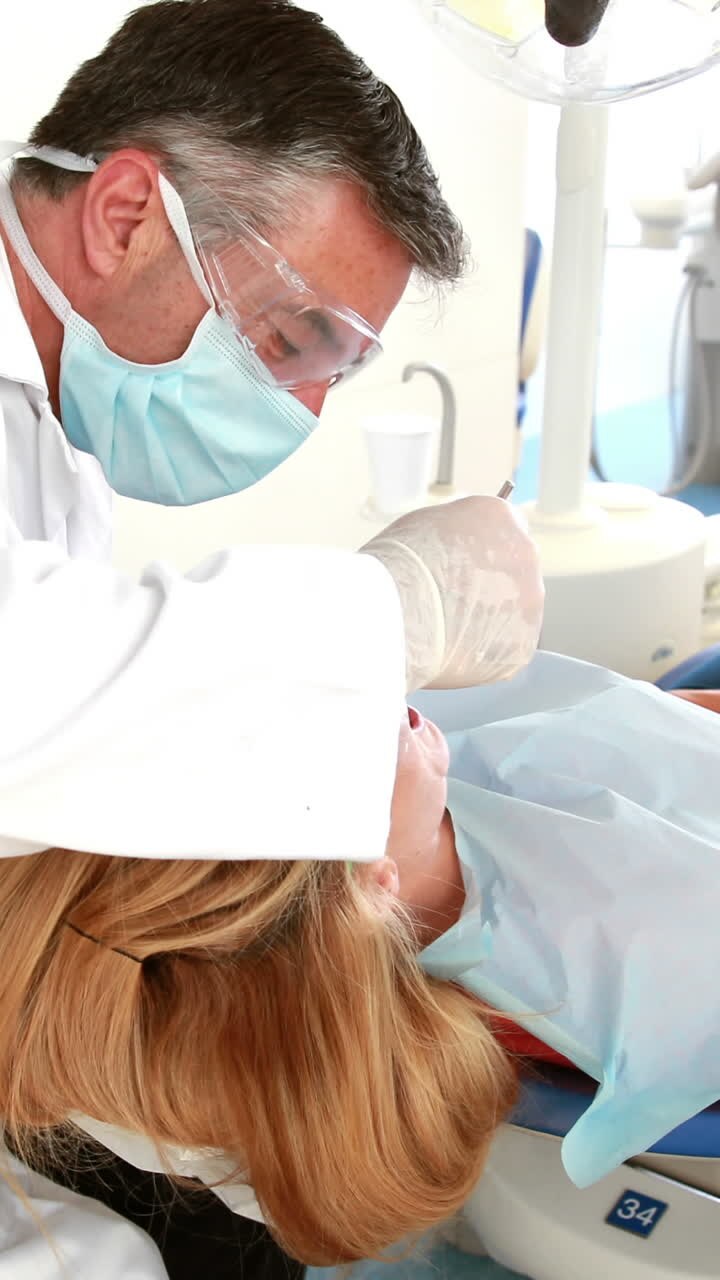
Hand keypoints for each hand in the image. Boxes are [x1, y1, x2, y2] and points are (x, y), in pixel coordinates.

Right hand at [362, 495, 543, 690]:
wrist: (398, 611)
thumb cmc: (398, 566)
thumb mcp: (425, 525)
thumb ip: (455, 533)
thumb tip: (455, 547)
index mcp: (501, 518)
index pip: (502, 535)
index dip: (478, 557)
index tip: (460, 574)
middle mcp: (525, 554)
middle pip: (512, 575)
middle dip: (487, 591)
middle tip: (451, 607)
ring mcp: (529, 603)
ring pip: (513, 616)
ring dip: (487, 625)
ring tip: (447, 634)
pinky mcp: (521, 646)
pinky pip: (505, 653)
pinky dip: (483, 657)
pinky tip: (454, 654)